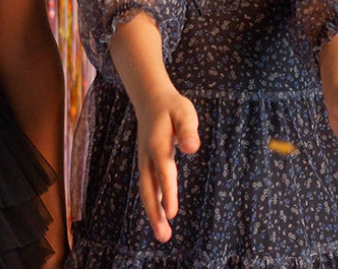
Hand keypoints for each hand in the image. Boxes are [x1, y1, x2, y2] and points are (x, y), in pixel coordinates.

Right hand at [134, 87, 199, 242]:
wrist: (150, 99)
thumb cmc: (172, 107)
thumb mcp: (184, 111)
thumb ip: (188, 130)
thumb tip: (192, 148)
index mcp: (157, 144)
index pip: (164, 172)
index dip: (169, 192)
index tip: (173, 213)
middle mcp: (147, 156)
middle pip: (149, 189)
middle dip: (155, 213)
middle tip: (163, 236)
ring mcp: (145, 161)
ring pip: (147, 191)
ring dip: (154, 213)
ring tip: (163, 235)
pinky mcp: (148, 164)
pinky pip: (149, 187)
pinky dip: (154, 203)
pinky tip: (161, 216)